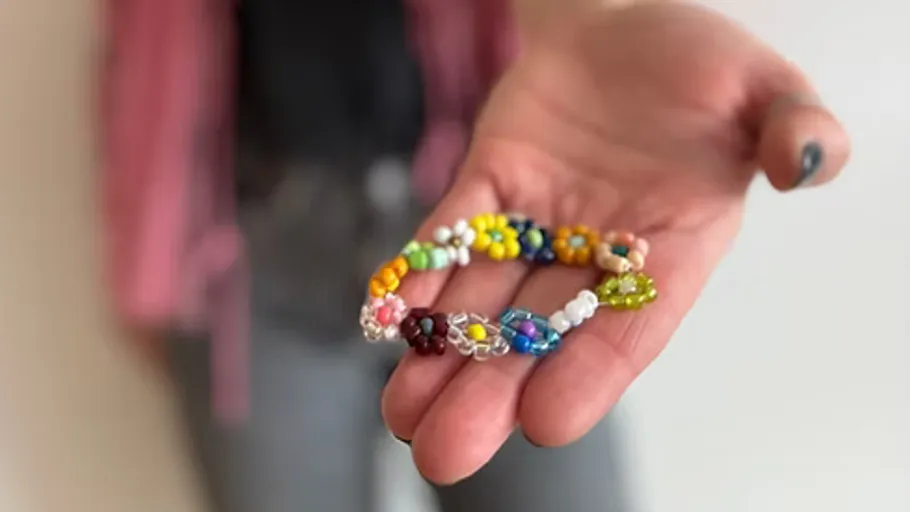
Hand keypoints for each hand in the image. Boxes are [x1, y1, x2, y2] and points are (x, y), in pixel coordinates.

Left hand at [382, 2, 849, 483]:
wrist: (626, 28)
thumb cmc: (702, 66)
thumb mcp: (761, 87)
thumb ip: (787, 124)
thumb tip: (808, 158)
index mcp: (672, 250)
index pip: (630, 325)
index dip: (590, 374)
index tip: (546, 421)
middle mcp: (595, 253)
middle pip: (541, 333)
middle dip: (491, 392)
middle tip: (445, 452)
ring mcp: (536, 223)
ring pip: (484, 298)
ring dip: (442, 354)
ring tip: (403, 413)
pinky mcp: (489, 186)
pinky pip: (450, 234)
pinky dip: (421, 275)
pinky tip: (391, 320)